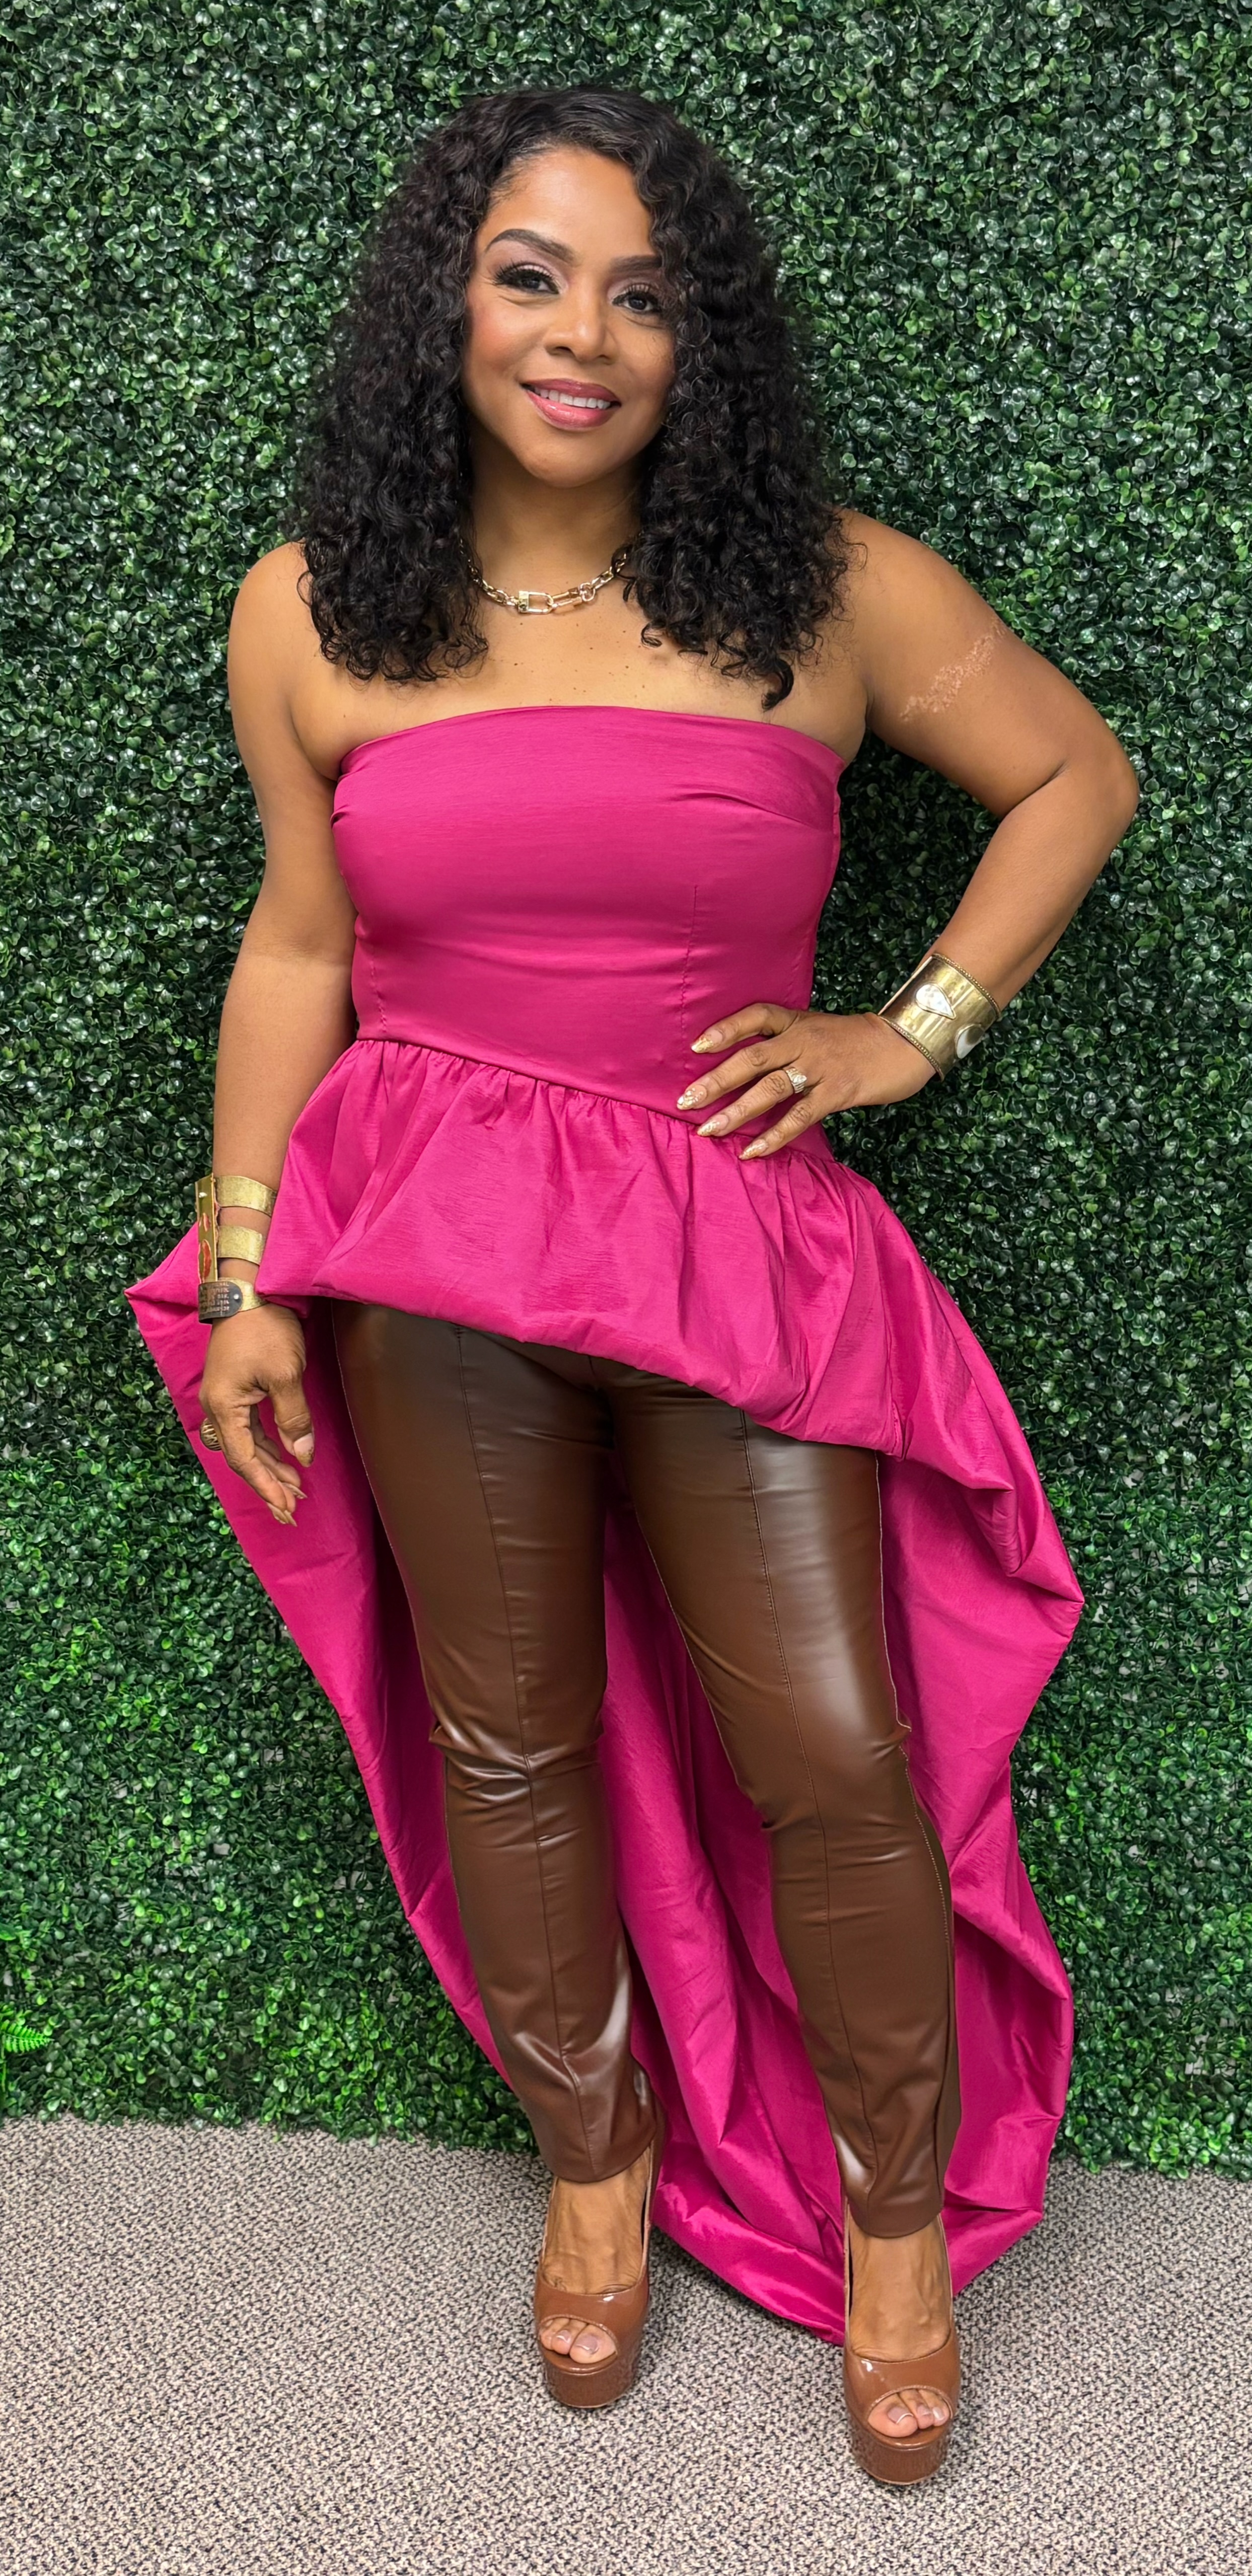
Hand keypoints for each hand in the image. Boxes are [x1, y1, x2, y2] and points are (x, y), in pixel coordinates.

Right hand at [197, 1302, 312, 1525]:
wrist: (250, 1289)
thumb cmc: (265, 1328)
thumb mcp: (286, 1374)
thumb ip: (294, 1418)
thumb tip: (303, 1455)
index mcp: (224, 1407)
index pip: (245, 1459)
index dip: (266, 1486)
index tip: (286, 1507)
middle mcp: (217, 1407)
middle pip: (242, 1457)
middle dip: (269, 1484)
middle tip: (293, 1509)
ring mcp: (224, 1398)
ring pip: (246, 1444)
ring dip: (271, 1466)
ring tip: (295, 1488)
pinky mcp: (234, 1389)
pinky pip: (249, 1428)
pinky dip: (268, 1445)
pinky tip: (285, 1457)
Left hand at [675, 1003, 932, 1157]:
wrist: (905, 1043)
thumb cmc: (856, 1040)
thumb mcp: (818, 1029)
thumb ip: (786, 1042)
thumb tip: (746, 1068)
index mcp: (797, 1021)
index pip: (756, 1016)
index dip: (725, 1029)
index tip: (696, 1046)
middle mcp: (804, 1040)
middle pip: (752, 1058)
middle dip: (716, 1081)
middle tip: (686, 1101)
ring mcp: (820, 1066)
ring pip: (771, 1088)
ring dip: (737, 1111)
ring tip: (709, 1131)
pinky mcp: (837, 1092)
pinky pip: (799, 1116)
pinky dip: (774, 1135)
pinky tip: (753, 1151)